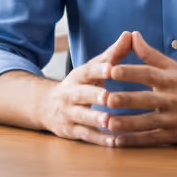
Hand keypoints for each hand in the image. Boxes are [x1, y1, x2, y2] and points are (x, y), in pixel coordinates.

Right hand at [38, 31, 131, 146]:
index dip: (98, 69)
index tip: (111, 68)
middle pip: (81, 94)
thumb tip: (130, 34)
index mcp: (78, 76)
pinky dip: (99, 140)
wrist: (46, 105)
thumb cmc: (79, 84)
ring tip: (110, 121)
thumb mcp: (92, 68)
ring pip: (82, 117)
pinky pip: (85, 136)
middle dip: (94, 95)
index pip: (87, 71)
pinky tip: (113, 142)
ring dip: (95, 119)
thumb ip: (112, 54)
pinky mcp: (70, 131)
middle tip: (108, 97)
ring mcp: (69, 113)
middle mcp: (70, 94)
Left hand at [106, 31, 176, 146]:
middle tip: (106, 99)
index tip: (112, 70)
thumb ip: (150, 54)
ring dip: (126, 124)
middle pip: (147, 100)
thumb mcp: (172, 68)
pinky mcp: (173, 136)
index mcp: (171, 80)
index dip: (131, 72)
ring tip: (107, 123)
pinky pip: (151, 139)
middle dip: (127, 100)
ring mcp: (174, 119)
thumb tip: (132, 35)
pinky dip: (134, 141)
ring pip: (147, 122)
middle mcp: (173, 99)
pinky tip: (117, 142)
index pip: (149, 74)